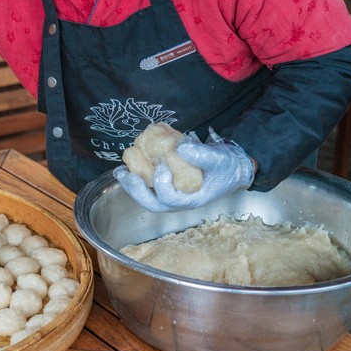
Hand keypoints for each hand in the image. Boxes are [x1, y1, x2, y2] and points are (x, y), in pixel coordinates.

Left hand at [114, 129, 254, 211]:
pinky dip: (136, 177)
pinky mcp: (166, 187)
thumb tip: (180, 147)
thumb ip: (202, 154)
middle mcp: (178, 202)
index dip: (161, 184)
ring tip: (120, 171)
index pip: (171, 199)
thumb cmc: (226, 167)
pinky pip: (147, 187)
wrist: (230, 170)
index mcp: (191, 200)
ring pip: (146, 197)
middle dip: (136, 190)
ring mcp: (170, 196)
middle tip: (125, 174)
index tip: (160, 164)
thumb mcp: (219, 159)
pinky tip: (127, 165)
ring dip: (131, 186)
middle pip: (152, 204)